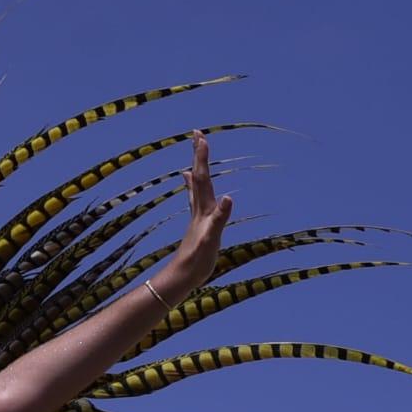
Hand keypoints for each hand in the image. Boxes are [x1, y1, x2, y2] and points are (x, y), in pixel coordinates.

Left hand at [176, 131, 231, 264]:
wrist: (183, 276)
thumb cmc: (197, 260)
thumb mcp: (211, 239)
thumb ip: (220, 219)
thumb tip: (228, 197)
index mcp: (203, 209)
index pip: (202, 178)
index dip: (202, 158)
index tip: (200, 137)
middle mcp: (199, 209)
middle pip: (198, 177)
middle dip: (198, 156)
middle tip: (197, 135)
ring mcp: (198, 217)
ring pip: (196, 188)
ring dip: (196, 171)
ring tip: (192, 159)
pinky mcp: (199, 225)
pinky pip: (197, 202)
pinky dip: (195, 191)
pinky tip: (192, 189)